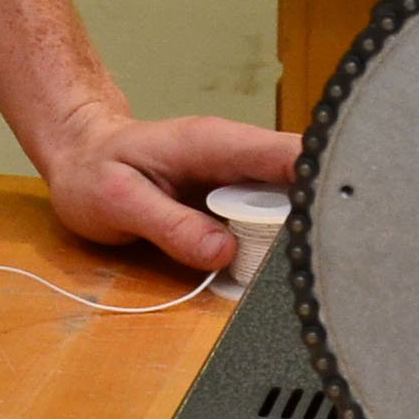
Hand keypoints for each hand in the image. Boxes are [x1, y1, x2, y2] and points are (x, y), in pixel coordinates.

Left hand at [37, 102, 304, 273]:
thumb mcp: (118, 200)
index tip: (338, 226)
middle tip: (324, 267)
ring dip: (300, 237)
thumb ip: (170, 226)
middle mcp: (238, 157)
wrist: (80, 157)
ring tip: (307, 275)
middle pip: (304, 185)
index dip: (323, 185)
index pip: (291, 154)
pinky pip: (268, 221)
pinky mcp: (234, 201)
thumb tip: (223, 252)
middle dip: (319, 222)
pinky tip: (278, 269)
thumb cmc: (93, 172)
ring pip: (292, 206)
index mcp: (216, 144)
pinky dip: (276, 244)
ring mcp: (239, 180)